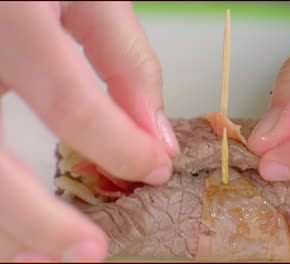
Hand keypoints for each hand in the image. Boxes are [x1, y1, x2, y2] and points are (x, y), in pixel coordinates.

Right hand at [0, 2, 177, 261]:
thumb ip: (125, 60)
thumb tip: (154, 134)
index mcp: (12, 14)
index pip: (69, 101)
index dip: (118, 144)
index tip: (155, 166)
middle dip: (37, 219)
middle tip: (90, 252)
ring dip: (4, 230)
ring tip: (43, 259)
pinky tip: (12, 230)